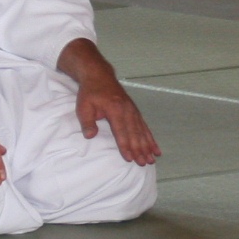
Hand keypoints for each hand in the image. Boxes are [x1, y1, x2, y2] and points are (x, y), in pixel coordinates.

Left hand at [57, 39, 162, 165]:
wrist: (99, 75)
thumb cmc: (90, 93)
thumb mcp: (83, 106)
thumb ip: (87, 122)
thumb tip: (90, 136)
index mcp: (114, 109)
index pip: (121, 131)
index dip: (125, 145)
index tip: (130, 158)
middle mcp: (127, 110)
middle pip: (135, 133)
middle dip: (140, 149)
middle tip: (144, 163)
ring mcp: (133, 110)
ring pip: (142, 131)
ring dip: (148, 146)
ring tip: (153, 159)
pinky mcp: (135, 111)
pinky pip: (145, 126)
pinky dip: (151, 138)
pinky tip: (156, 148)